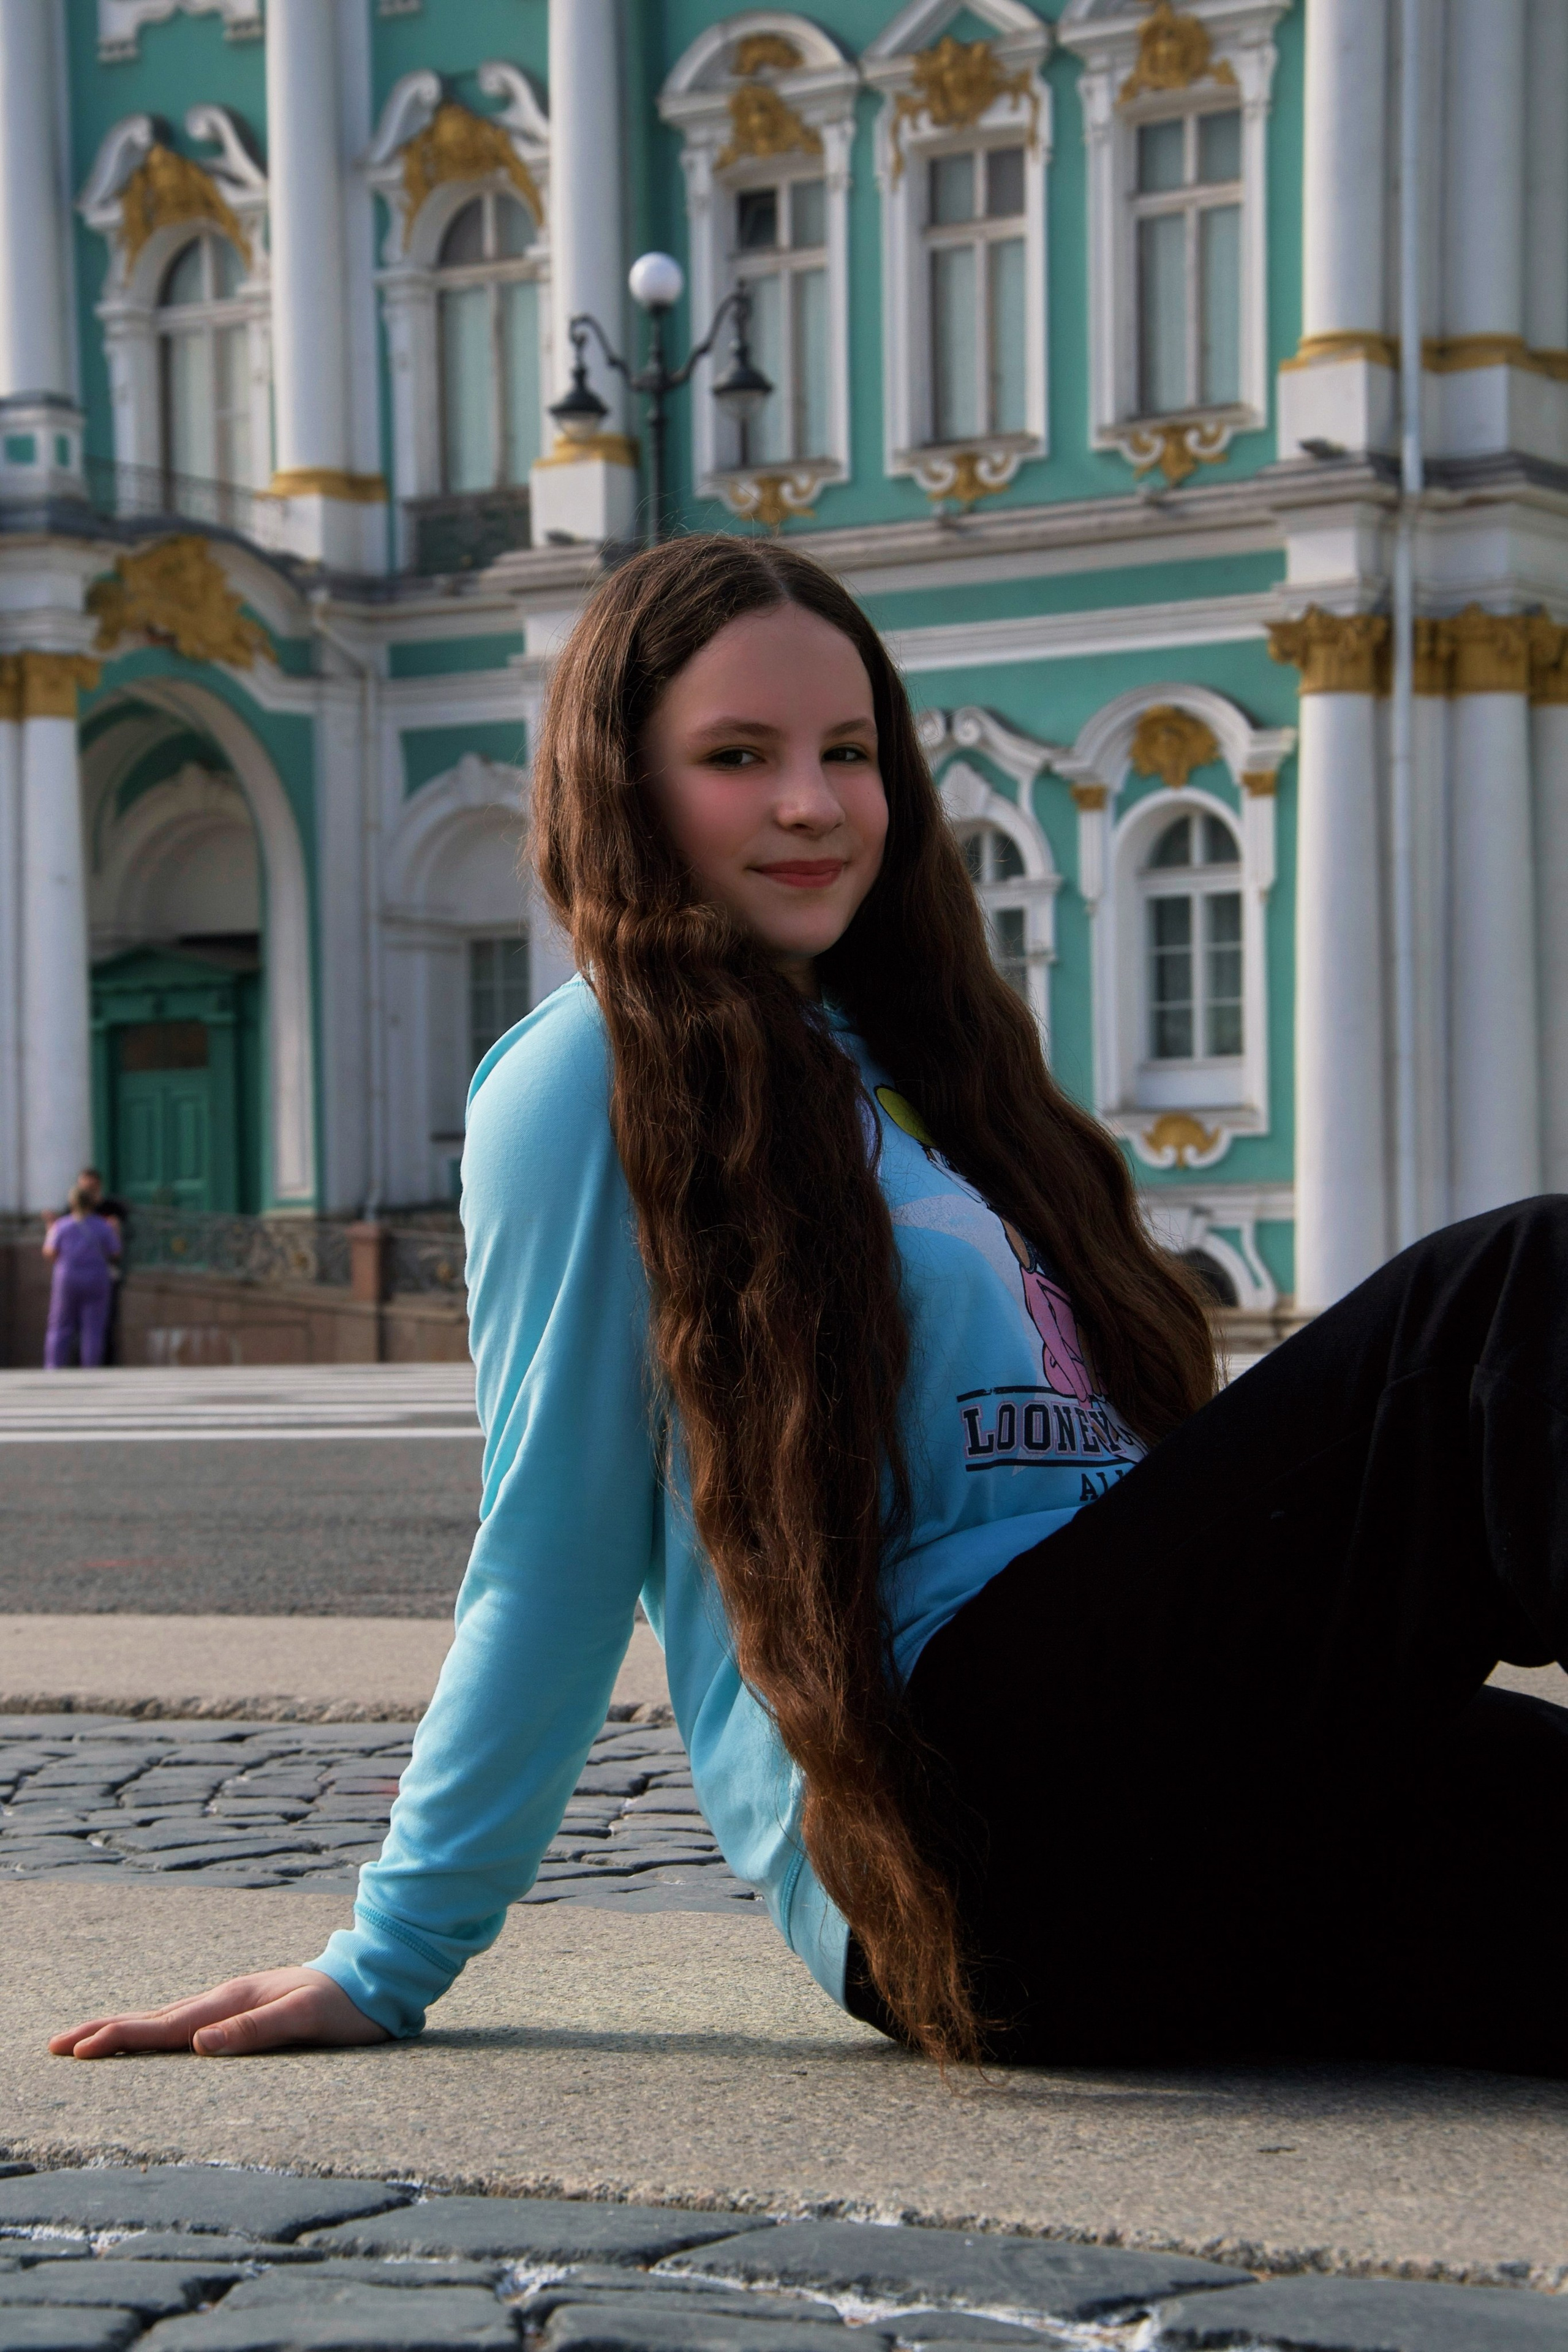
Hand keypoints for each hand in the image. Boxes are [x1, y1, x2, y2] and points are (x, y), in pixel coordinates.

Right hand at [48, 1966, 389, 2058]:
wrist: (375, 1979)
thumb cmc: (344, 2005)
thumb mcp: (305, 2020)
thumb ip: (255, 2031)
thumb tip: (200, 2044)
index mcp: (231, 2001)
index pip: (164, 2026)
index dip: (119, 2038)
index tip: (78, 2049)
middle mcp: (225, 1998)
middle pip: (153, 2018)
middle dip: (105, 2031)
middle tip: (58, 2045)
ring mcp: (232, 2002)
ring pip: (165, 2018)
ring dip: (125, 2030)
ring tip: (88, 2040)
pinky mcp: (241, 2010)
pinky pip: (185, 2021)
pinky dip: (155, 2030)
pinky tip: (150, 2037)